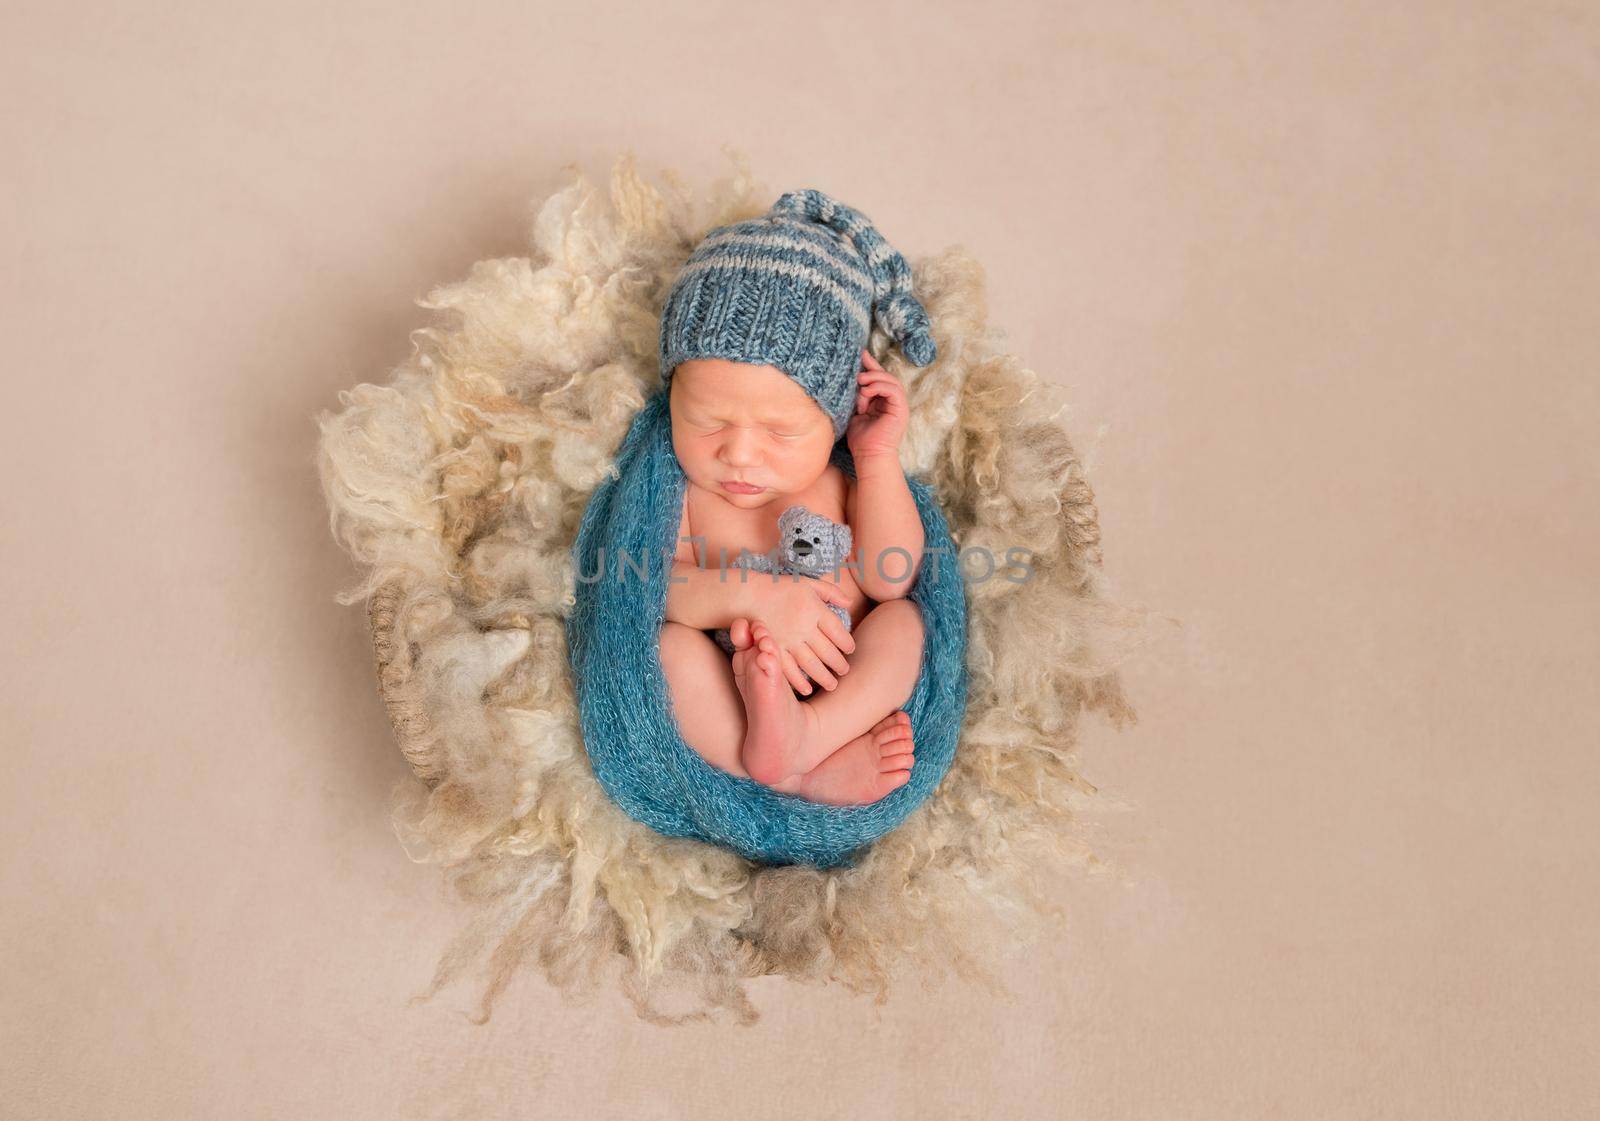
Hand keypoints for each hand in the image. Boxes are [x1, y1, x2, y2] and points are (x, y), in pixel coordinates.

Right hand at [744, 575, 856, 695]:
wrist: (747, 594)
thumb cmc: (780, 588)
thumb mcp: (807, 583)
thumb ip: (830, 591)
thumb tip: (849, 603)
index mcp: (814, 609)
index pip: (838, 632)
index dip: (847, 643)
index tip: (850, 650)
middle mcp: (803, 626)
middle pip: (828, 652)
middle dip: (840, 664)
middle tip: (845, 671)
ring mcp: (788, 640)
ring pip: (812, 665)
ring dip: (825, 677)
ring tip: (833, 685)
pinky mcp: (772, 649)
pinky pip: (789, 670)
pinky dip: (799, 682)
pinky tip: (808, 689)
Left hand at [845, 348, 908, 460]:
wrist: (868, 456)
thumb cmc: (861, 440)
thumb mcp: (855, 413)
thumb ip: (857, 398)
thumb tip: (854, 382)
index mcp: (883, 402)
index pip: (879, 379)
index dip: (871, 366)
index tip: (860, 355)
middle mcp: (893, 402)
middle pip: (887, 376)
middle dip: (872, 368)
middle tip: (859, 365)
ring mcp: (899, 406)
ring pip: (891, 381)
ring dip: (874, 378)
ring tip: (860, 380)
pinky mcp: (901, 410)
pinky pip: (893, 390)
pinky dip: (879, 387)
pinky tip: (866, 391)